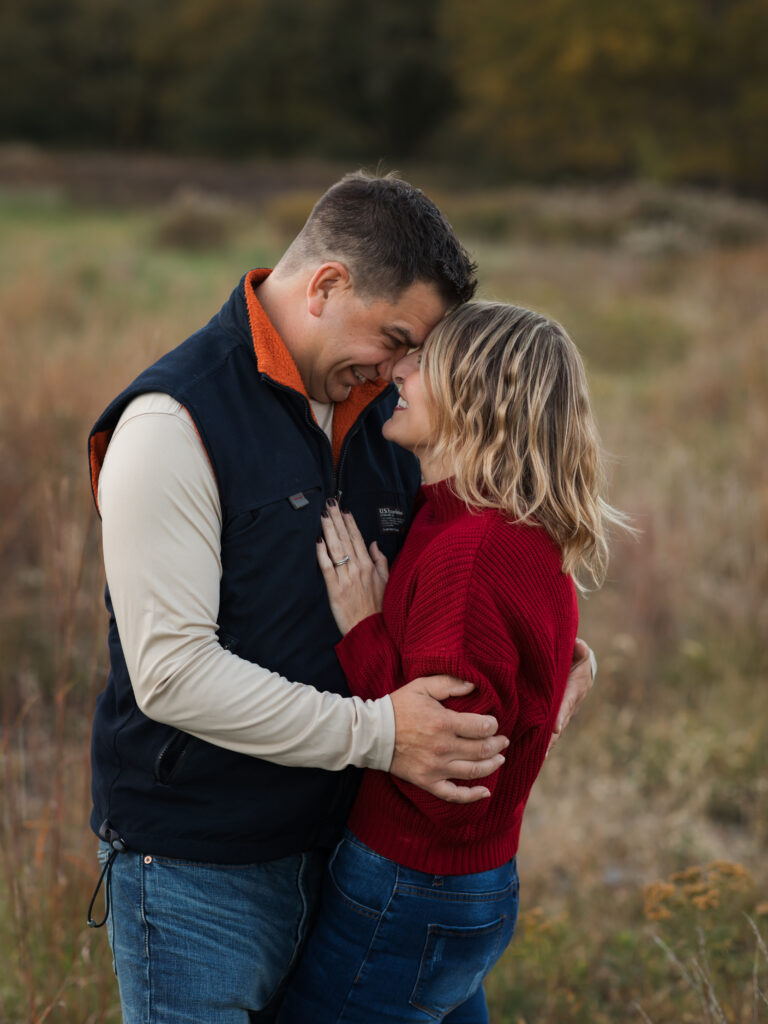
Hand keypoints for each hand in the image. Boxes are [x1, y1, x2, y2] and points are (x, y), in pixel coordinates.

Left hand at [316, 501, 388, 634]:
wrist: (372, 631)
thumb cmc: (380, 609)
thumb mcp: (387, 581)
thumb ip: (381, 561)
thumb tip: (374, 544)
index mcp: (370, 566)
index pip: (358, 538)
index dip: (350, 523)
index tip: (344, 509)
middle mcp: (358, 569)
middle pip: (345, 538)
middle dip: (337, 519)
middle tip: (330, 503)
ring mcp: (346, 578)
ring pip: (336, 549)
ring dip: (329, 530)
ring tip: (323, 515)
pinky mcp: (335, 589)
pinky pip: (327, 567)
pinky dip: (322, 553)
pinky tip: (318, 541)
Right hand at [389, 675, 508, 802]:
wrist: (373, 733)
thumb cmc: (398, 707)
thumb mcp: (422, 686)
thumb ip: (449, 683)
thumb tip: (474, 686)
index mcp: (444, 723)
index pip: (481, 727)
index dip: (493, 725)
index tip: (493, 723)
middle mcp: (443, 747)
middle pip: (482, 749)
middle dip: (497, 744)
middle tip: (503, 740)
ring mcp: (435, 768)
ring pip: (473, 771)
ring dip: (492, 765)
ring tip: (500, 759)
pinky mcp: (427, 782)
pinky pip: (453, 794)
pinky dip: (472, 795)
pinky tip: (485, 792)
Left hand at [547, 637, 594, 754]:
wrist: (581, 667)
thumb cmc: (576, 657)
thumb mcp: (579, 651)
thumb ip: (579, 649)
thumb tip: (579, 645)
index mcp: (575, 689)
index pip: (566, 704)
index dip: (561, 715)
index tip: (556, 728)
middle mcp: (570, 705)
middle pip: (559, 724)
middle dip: (552, 738)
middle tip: (543, 751)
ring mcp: (562, 713)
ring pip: (554, 731)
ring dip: (547, 744)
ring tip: (536, 757)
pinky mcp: (554, 717)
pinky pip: (548, 731)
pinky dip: (543, 742)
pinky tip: (529, 753)